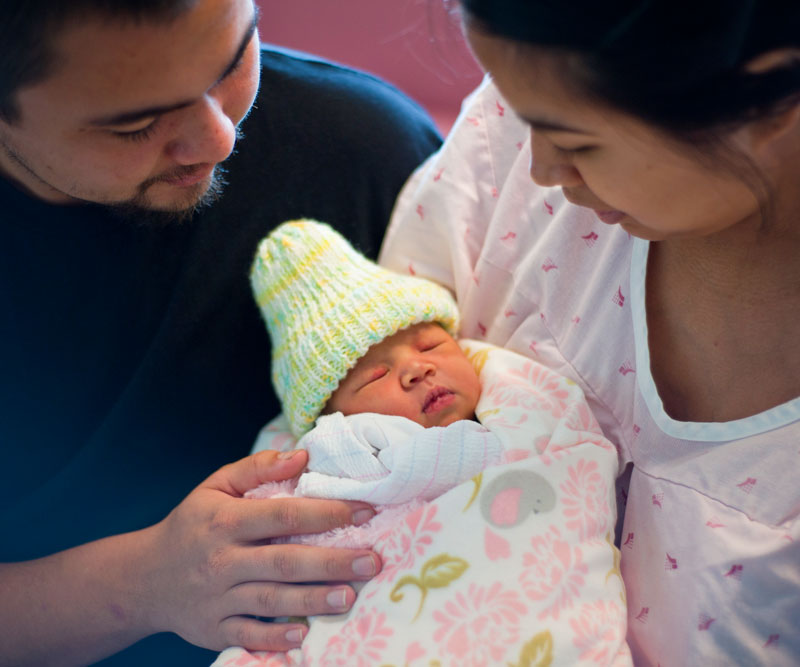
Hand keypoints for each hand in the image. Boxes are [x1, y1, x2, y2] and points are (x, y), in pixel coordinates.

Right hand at [143, 449, 379, 651]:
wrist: (143, 578)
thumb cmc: (192, 524)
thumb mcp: (215, 486)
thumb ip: (257, 467)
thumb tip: (302, 456)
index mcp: (225, 520)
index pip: (283, 514)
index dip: (326, 512)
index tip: (364, 511)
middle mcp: (221, 560)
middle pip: (284, 561)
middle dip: (332, 562)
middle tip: (372, 561)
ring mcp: (217, 599)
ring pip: (271, 600)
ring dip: (313, 599)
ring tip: (350, 596)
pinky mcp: (213, 630)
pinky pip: (247, 636)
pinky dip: (274, 639)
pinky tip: (304, 634)